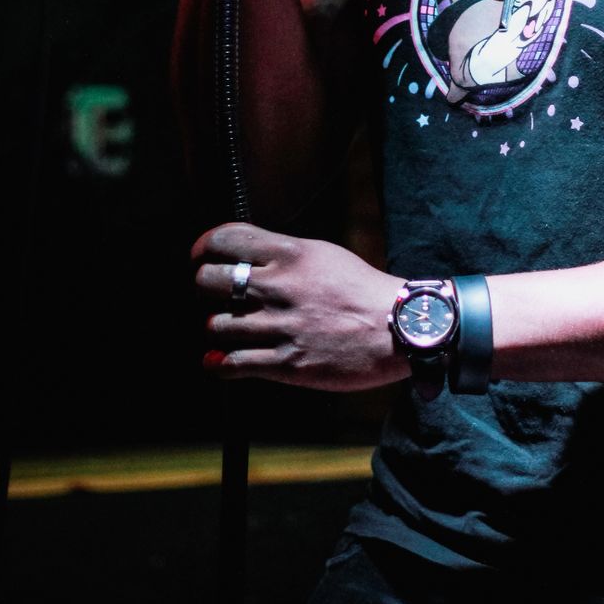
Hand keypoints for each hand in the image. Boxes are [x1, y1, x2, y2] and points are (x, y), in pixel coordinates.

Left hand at [192, 221, 408, 391]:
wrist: (401, 330)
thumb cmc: (363, 291)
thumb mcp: (324, 255)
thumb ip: (283, 254)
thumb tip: (244, 257)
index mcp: (291, 255)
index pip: (225, 239)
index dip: (204, 248)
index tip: (202, 256)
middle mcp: (280, 287)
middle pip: (208, 281)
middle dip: (205, 287)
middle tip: (215, 295)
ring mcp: (281, 327)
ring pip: (216, 325)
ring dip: (218, 328)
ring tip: (232, 329)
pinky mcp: (286, 364)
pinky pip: (231, 363)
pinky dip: (218, 363)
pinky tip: (219, 361)